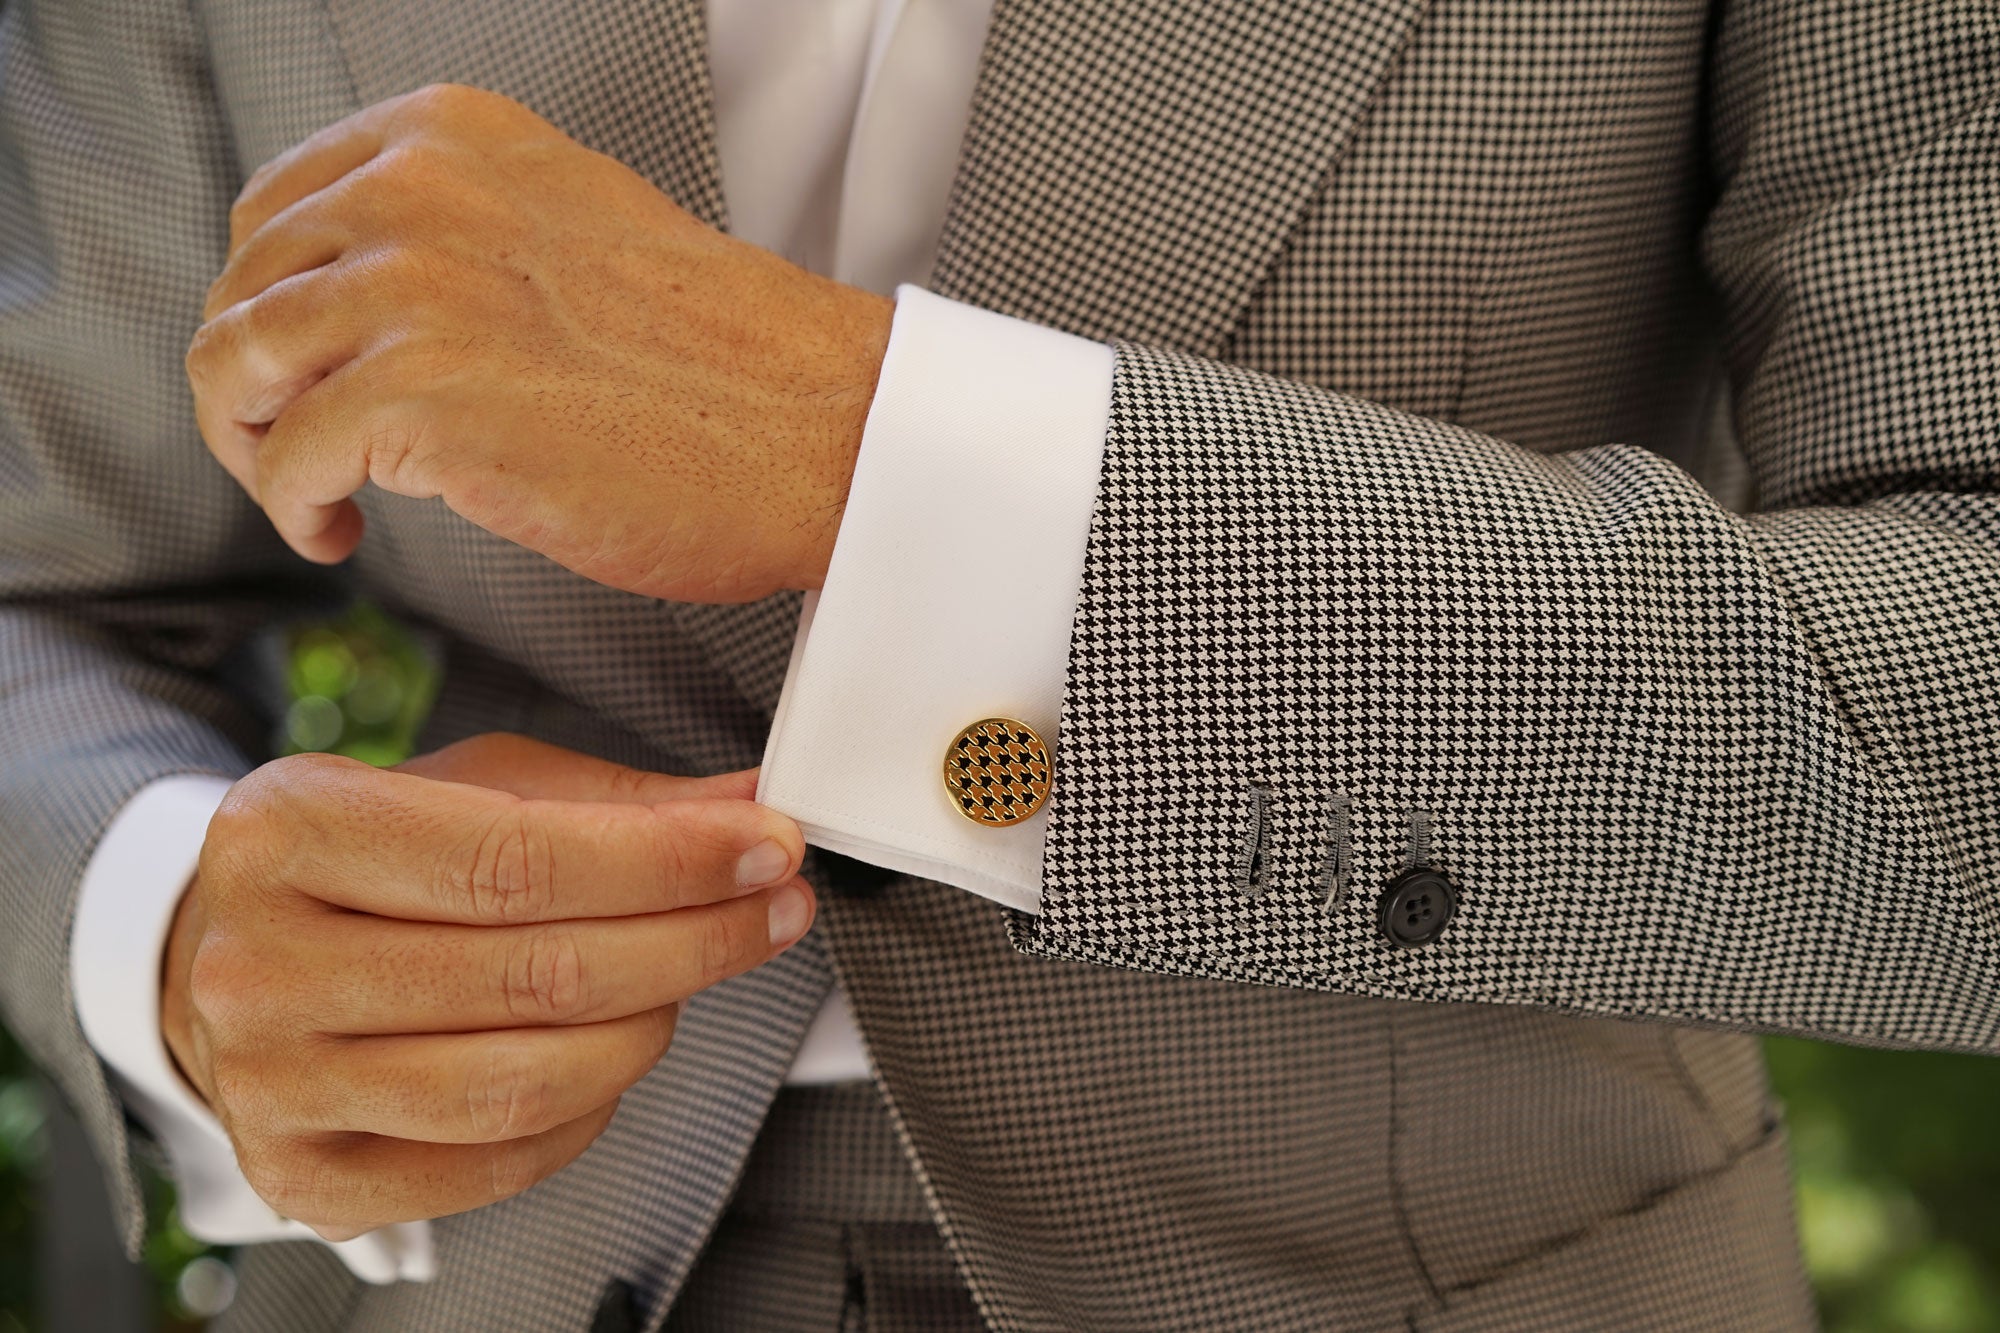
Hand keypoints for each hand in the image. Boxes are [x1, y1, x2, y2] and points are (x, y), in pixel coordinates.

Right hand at [160, 733, 814, 1239]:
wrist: (219, 956)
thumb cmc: (360, 860)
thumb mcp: (468, 788)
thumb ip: (612, 802)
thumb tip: (751, 810)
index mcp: (291, 830)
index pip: (519, 860)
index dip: (669, 861)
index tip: (768, 846)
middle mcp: (261, 964)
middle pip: (538, 975)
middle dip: (695, 939)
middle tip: (774, 907)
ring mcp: (274, 1084)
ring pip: (527, 1081)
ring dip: (652, 1025)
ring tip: (691, 975)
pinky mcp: (307, 1176)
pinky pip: (501, 1159)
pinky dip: (592, 1107)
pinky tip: (616, 1047)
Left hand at [185, 82, 894, 603]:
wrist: (824, 430)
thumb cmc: (726, 365)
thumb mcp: (572, 234)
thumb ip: (464, 236)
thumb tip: (370, 303)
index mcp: (453, 138)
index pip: (276, 209)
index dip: (268, 305)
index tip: (302, 374)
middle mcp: (420, 191)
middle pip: (241, 288)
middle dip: (250, 385)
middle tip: (297, 451)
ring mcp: (417, 287)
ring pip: (236, 365)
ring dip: (255, 448)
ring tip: (312, 496)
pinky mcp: (424, 393)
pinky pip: (287, 458)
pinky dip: (294, 507)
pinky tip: (339, 533)